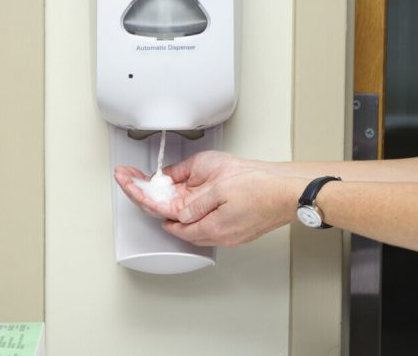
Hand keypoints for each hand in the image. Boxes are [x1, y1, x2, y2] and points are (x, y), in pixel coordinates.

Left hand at [114, 151, 308, 246]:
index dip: (143, 198)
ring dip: (173, 207)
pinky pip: (205, 221)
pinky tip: (190, 195)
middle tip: (135, 182)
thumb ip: (192, 196)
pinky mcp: (236, 227)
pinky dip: (192, 209)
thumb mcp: (218, 183)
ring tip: (158, 188)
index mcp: (208, 226)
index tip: (127, 183)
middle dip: (153, 202)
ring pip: (189, 222)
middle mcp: (216, 235)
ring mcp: (228, 233)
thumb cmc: (261, 185)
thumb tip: (175, 205)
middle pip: (175, 222)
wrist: (290, 190)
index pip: (165, 217)